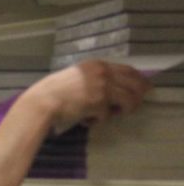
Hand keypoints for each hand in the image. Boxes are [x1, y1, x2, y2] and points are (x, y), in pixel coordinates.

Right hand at [22, 59, 150, 134]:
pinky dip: (99, 120)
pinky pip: (108, 114)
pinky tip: (86, 121)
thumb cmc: (53, 91)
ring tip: (113, 115)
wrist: (42, 101)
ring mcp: (102, 86)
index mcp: (96, 65)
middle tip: (135, 106)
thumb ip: (93, 78)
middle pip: (135, 83)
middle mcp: (103, 72)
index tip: (143, 88)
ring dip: (123, 110)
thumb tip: (112, 88)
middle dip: (138, 96)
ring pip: (128, 99)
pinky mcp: (98, 102)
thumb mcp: (76, 77)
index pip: (128, 69)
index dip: (139, 79)